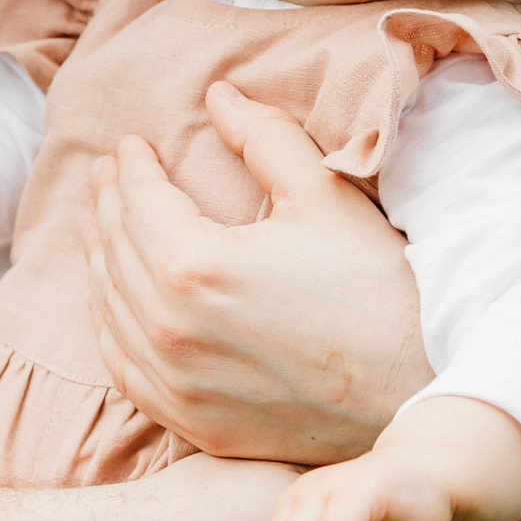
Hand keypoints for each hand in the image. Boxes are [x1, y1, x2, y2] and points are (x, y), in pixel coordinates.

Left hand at [83, 82, 430, 461]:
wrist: (419, 390)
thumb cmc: (377, 288)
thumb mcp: (324, 194)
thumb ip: (264, 137)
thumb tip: (219, 97)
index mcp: (194, 267)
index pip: (138, 202)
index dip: (131, 167)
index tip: (131, 146)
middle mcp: (171, 331)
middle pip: (115, 253)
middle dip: (108, 206)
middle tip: (108, 177)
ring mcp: (178, 385)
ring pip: (110, 311)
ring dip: (101, 262)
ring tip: (102, 229)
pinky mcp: (195, 423)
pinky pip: (126, 370)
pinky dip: (111, 329)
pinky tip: (113, 308)